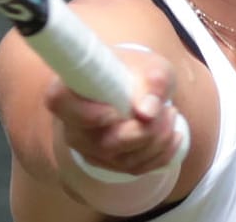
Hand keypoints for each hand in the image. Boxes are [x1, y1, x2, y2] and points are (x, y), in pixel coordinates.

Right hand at [46, 44, 184, 177]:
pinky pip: (137, 169)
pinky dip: (162, 154)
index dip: (86, 112)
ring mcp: (90, 150)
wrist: (137, 87)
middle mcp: (74, 126)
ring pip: (124, 159)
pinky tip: (174, 134)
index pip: (60, 103)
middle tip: (166, 109)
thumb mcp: (152, 66)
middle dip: (143, 131)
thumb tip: (147, 112)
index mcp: (71, 90)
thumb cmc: (137, 72)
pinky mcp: (109, 164)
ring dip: (158, 140)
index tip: (115, 111)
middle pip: (103, 143)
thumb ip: (153, 81)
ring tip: (171, 113)